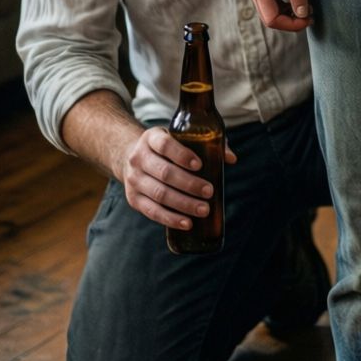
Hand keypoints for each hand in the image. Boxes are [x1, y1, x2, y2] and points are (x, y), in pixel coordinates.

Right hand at [120, 126, 236, 231]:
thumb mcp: (177, 137)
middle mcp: (138, 158)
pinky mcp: (133, 199)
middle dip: (189, 184)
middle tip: (209, 192)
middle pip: (165, 173)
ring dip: (184, 204)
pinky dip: (170, 219)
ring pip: (159, 194)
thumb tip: (231, 158)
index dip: (182, 155)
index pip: (165, 145)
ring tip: (204, 210)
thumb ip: (205, 143)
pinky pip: (152, 211)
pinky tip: (187, 223)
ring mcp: (134, 179)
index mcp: (151, 138)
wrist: (129, 156)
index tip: (200, 165)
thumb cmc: (165, 147)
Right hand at [246, 0, 311, 31]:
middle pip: (268, 16)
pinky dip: (282, 4)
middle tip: (310, 15)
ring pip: (268, 9)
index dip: (291, 24)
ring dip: (286, 13)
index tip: (309, 18)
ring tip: (306, 7)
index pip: (271, 18)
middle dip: (289, 20)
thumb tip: (301, 15)